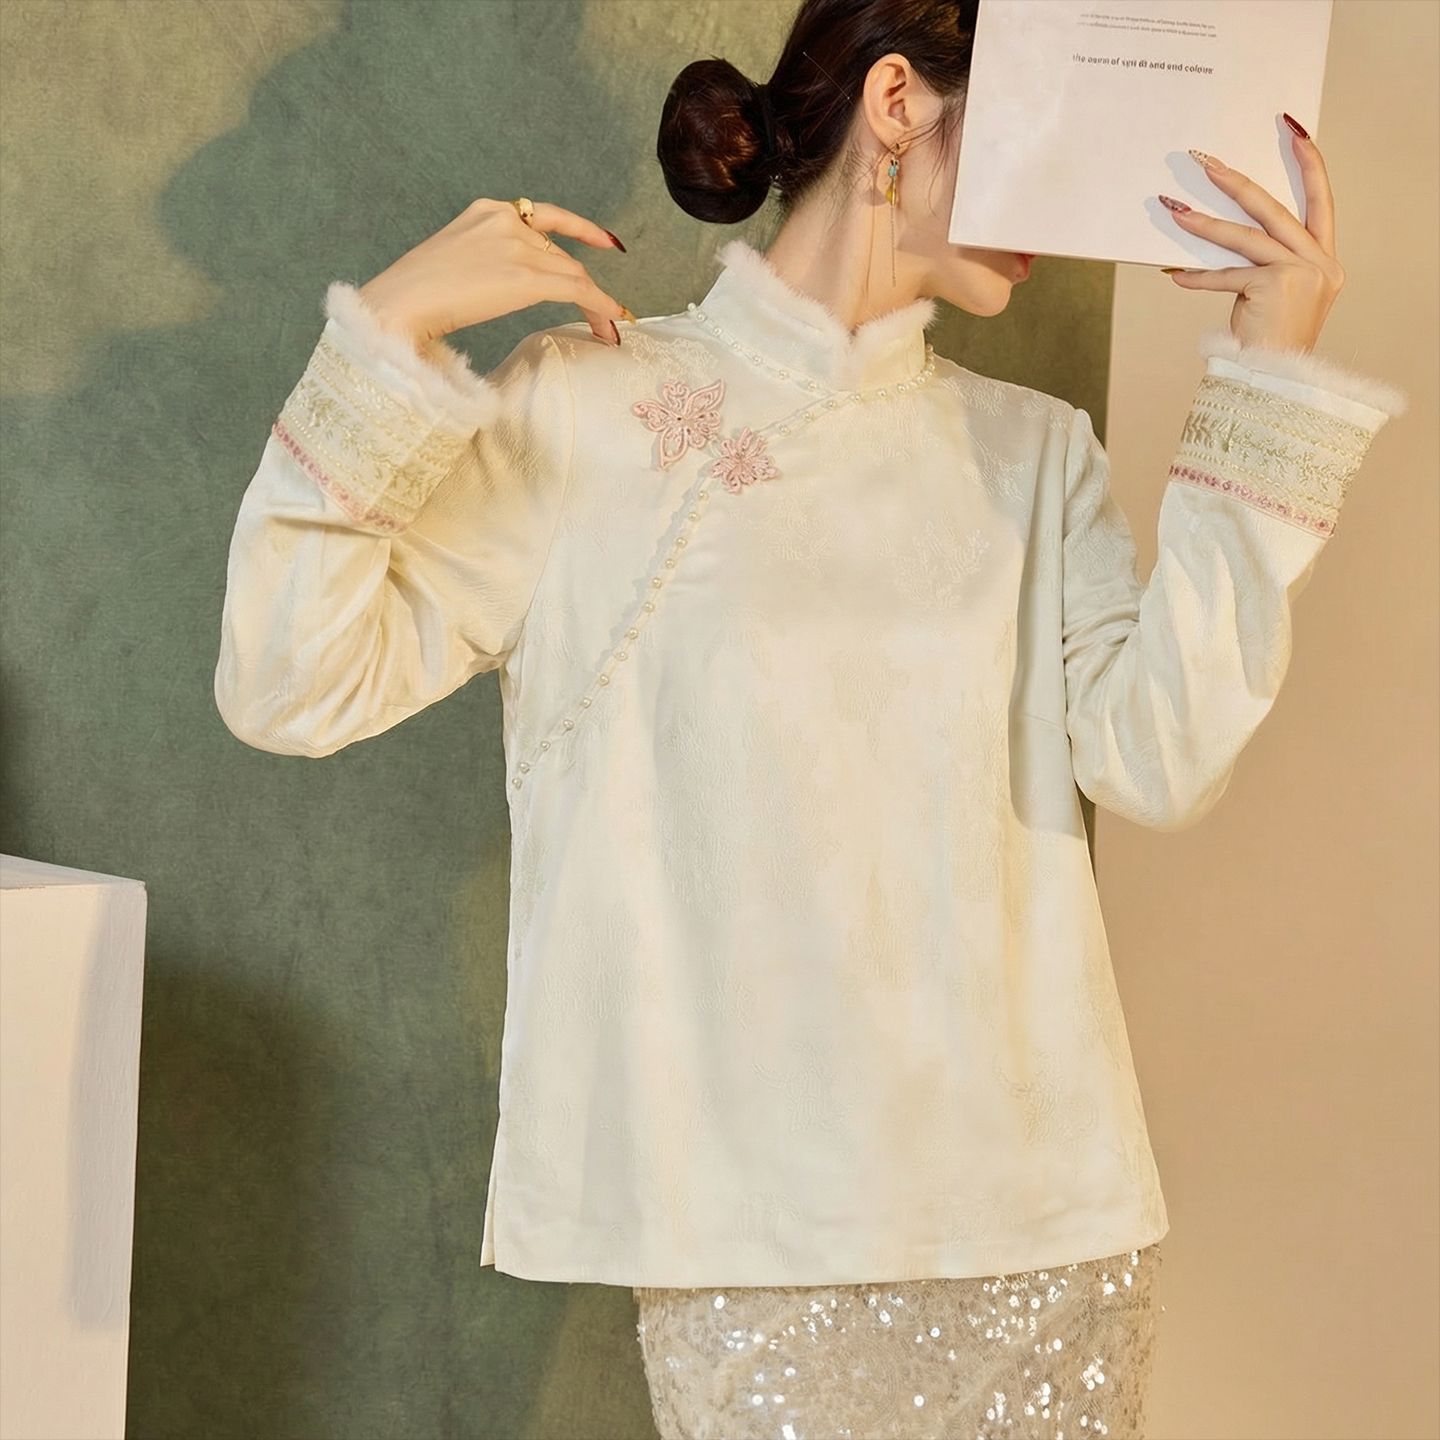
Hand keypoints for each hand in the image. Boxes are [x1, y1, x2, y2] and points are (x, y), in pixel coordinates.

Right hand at [358, 198, 629, 348]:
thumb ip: (485, 259)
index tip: (607, 242)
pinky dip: (599, 307)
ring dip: (594, 303)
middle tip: (606, 312)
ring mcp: (517, 246)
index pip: (545, 218)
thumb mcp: (454, 259)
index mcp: (487, 210)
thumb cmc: (412, 295)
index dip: (582, 229)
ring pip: (571, 273)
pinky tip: (612, 323)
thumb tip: (504, 283)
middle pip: (560, 255)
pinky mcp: (525, 277)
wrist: (398, 304)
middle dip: (583, 285)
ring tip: (609, 327)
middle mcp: (506, 219)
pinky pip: (576, 290)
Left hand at [1159, 117, 1345, 352]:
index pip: (1321, 201)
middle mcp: (1320, 263)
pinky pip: (1227, 276)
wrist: (1278, 382)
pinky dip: (1199, 277)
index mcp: (1326, 261)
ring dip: (1205, 225)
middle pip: (1275, 209)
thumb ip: (1264, 264)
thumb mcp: (1276, 296)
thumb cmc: (1271, 343)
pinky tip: (1175, 274)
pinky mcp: (1275, 287)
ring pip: (1246, 237)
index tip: (1294, 131)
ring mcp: (1301, 273)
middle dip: (1238, 182)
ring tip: (1175, 211)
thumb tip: (1221, 236)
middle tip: (1206, 162)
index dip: (1310, 165)